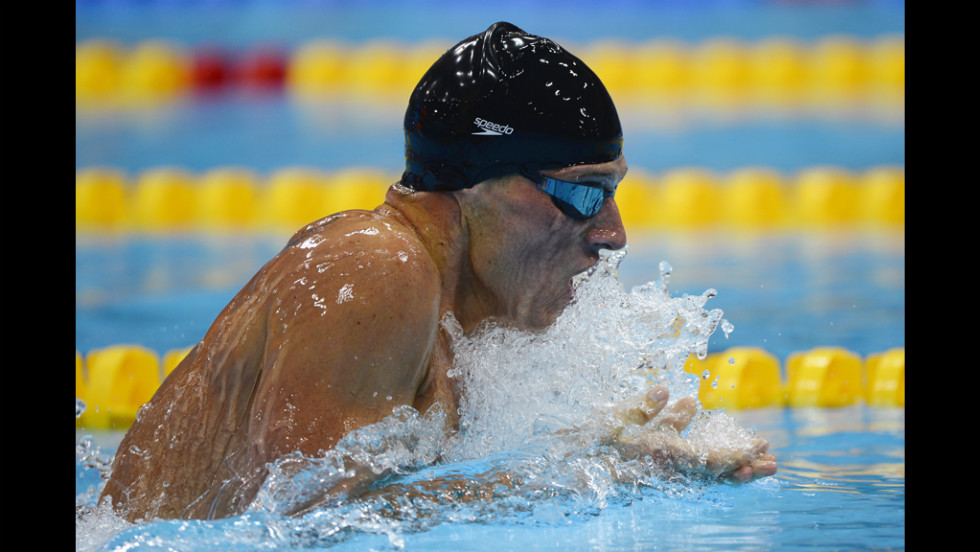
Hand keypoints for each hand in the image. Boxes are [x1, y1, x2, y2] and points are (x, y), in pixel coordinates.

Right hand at [604, 385, 776, 483]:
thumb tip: (666, 390)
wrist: (576, 463)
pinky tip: (725, 450)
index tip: (759, 446)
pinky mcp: (664, 468)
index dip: (735, 454)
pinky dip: (713, 461)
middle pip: (715, 472)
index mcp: (660, 455)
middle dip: (744, 465)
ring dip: (733, 465)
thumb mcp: (613, 417)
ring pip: (707, 471)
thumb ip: (641, 406)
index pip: (707, 459)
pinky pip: (694, 467)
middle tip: (773, 462)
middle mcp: (668, 468)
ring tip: (759, 460)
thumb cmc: (594, 437)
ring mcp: (666, 470)